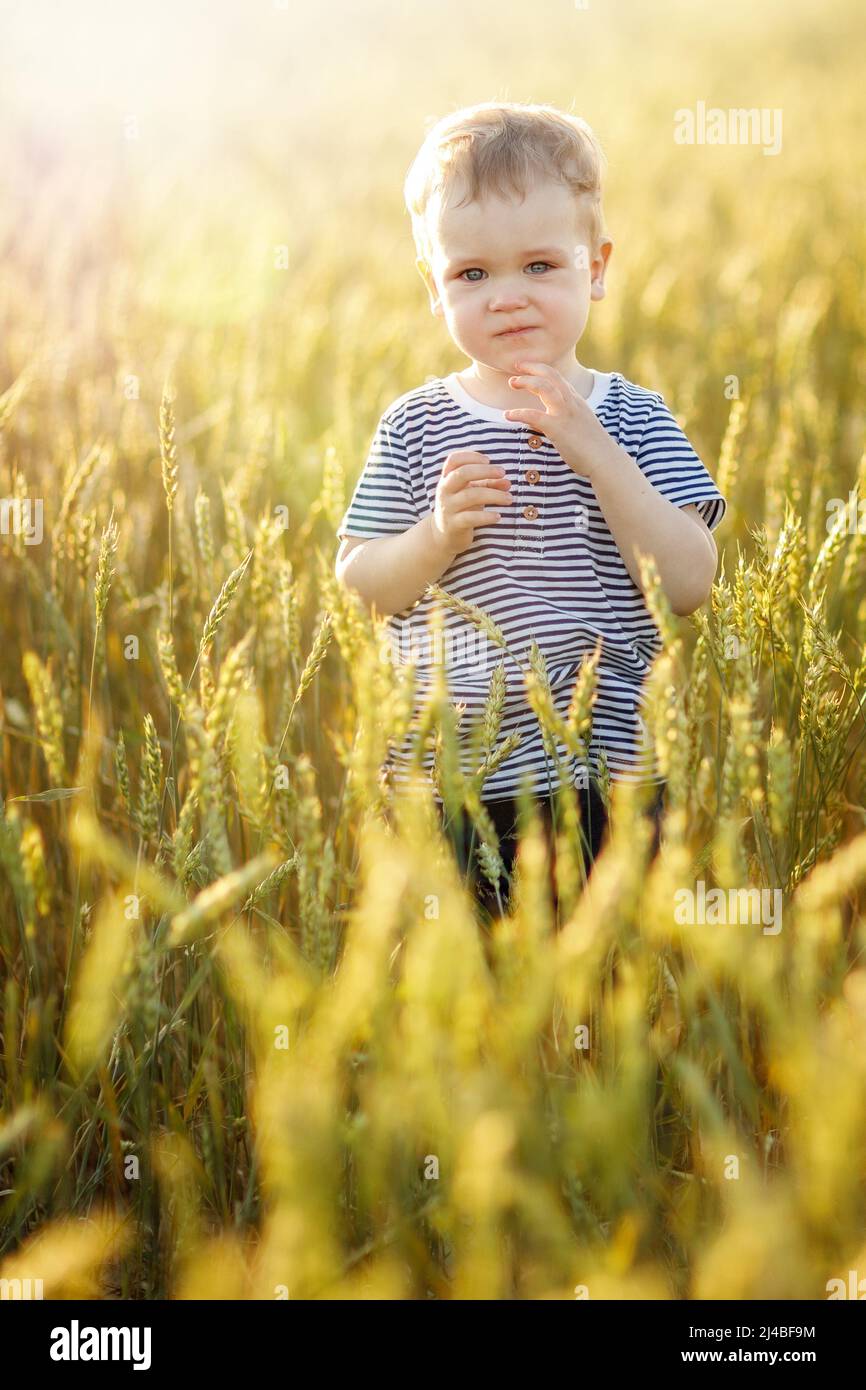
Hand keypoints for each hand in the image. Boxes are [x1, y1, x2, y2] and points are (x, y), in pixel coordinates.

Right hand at [432, 450, 512, 553]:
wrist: (444, 536)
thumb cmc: (462, 508)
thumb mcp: (472, 492)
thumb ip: (489, 484)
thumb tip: (507, 483)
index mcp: (447, 479)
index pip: (454, 460)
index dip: (471, 456)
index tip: (487, 460)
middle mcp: (445, 491)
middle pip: (462, 474)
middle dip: (485, 471)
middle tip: (502, 473)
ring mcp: (448, 508)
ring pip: (470, 496)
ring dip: (494, 495)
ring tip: (509, 498)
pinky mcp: (454, 524)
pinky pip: (471, 518)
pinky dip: (486, 516)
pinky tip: (498, 516)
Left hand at [503, 361, 607, 478]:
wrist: (605, 460)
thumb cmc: (592, 447)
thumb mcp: (578, 426)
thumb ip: (560, 419)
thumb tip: (539, 422)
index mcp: (576, 401)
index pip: (558, 377)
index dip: (541, 369)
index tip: (526, 367)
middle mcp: (571, 402)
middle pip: (551, 374)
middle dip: (532, 367)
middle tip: (516, 366)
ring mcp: (565, 413)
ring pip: (545, 387)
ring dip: (527, 381)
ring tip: (512, 382)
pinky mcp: (558, 428)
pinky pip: (535, 415)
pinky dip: (519, 413)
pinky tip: (508, 415)